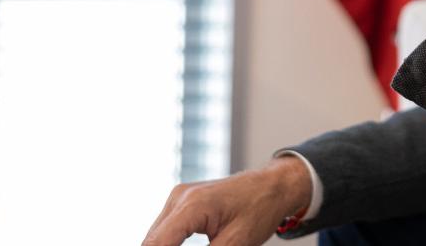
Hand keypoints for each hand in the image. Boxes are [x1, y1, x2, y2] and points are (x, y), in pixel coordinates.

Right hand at [141, 156, 311, 245]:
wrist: (274, 185)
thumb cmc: (261, 208)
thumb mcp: (236, 242)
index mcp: (192, 205)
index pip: (157, 244)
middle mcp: (180, 197)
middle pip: (152, 241)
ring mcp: (179, 198)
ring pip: (156, 237)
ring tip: (209, 245)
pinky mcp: (182, 203)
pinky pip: (166, 230)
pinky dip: (170, 244)